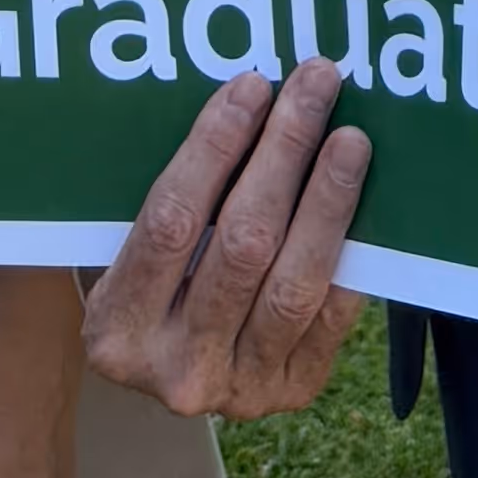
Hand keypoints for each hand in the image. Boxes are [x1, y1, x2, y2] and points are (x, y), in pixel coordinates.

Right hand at [82, 62, 371, 420]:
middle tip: (315, 88)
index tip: (252, 86)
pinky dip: (346, 254)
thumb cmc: (151, 284)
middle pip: (242, 245)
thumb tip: (249, 103)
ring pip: (294, 282)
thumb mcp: (129, 251)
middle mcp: (176, 367)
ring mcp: (240, 387)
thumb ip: (176, 199)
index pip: (172, 220)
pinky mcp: (293, 390)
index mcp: (117, 327)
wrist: (173, 373)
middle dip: (284, 154)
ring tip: (350, 139)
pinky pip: (331, 317)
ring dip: (327, 200)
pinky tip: (360, 203)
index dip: (215, 147)